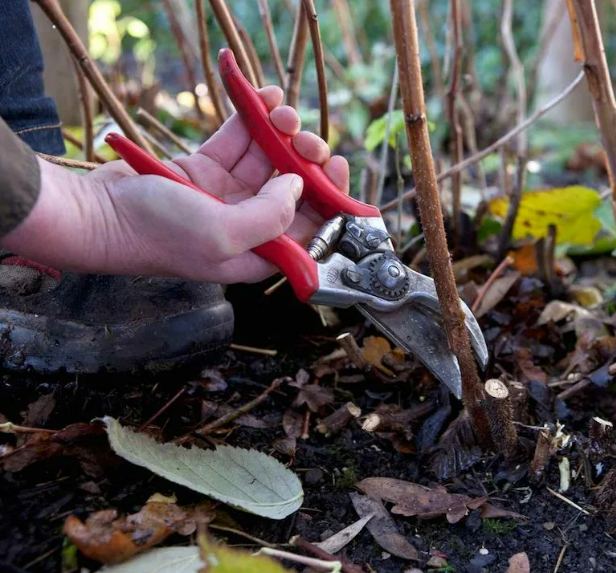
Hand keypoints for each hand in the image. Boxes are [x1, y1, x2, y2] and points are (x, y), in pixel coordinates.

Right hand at [1, 86, 348, 283]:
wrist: (99, 214)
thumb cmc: (157, 235)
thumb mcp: (223, 235)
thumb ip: (271, 215)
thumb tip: (298, 185)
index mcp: (259, 253)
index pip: (311, 228)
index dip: (331, 198)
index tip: (337, 167)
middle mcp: (248, 224)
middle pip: (294, 188)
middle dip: (306, 158)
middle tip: (304, 138)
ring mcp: (227, 194)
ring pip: (270, 158)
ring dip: (282, 131)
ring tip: (280, 111)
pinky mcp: (206, 168)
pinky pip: (239, 139)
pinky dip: (253, 118)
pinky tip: (265, 98)